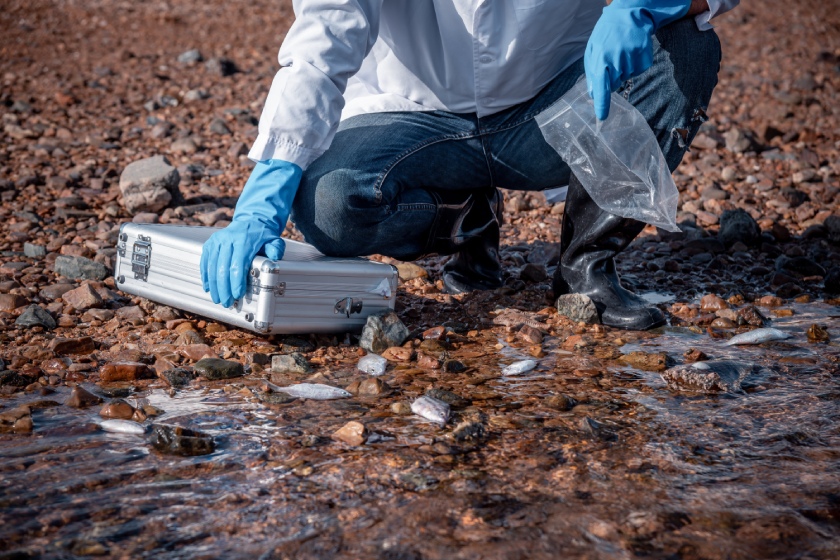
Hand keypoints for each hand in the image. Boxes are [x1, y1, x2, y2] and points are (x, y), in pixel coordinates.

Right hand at [200, 159, 301, 306]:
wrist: (251, 221)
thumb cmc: (262, 236)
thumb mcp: (274, 240)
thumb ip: (276, 249)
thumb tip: (274, 257)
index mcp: (243, 239)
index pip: (238, 263)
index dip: (236, 281)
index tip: (237, 294)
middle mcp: (227, 239)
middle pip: (222, 267)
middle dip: (224, 287)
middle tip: (227, 302)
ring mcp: (217, 241)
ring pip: (212, 266)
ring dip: (214, 285)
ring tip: (218, 299)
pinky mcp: (210, 244)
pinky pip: (205, 262)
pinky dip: (206, 276)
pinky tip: (209, 287)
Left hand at [585, 0, 690, 119]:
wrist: (630, 13)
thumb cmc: (607, 33)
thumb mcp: (593, 49)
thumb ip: (592, 71)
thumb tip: (594, 93)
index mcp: (600, 58)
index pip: (601, 87)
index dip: (602, 104)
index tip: (601, 117)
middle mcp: (616, 59)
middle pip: (613, 85)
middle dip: (611, 78)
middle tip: (611, 60)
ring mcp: (632, 57)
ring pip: (626, 77)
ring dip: (623, 69)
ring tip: (621, 51)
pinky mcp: (644, 56)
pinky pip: (638, 70)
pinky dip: (635, 64)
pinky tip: (631, 51)